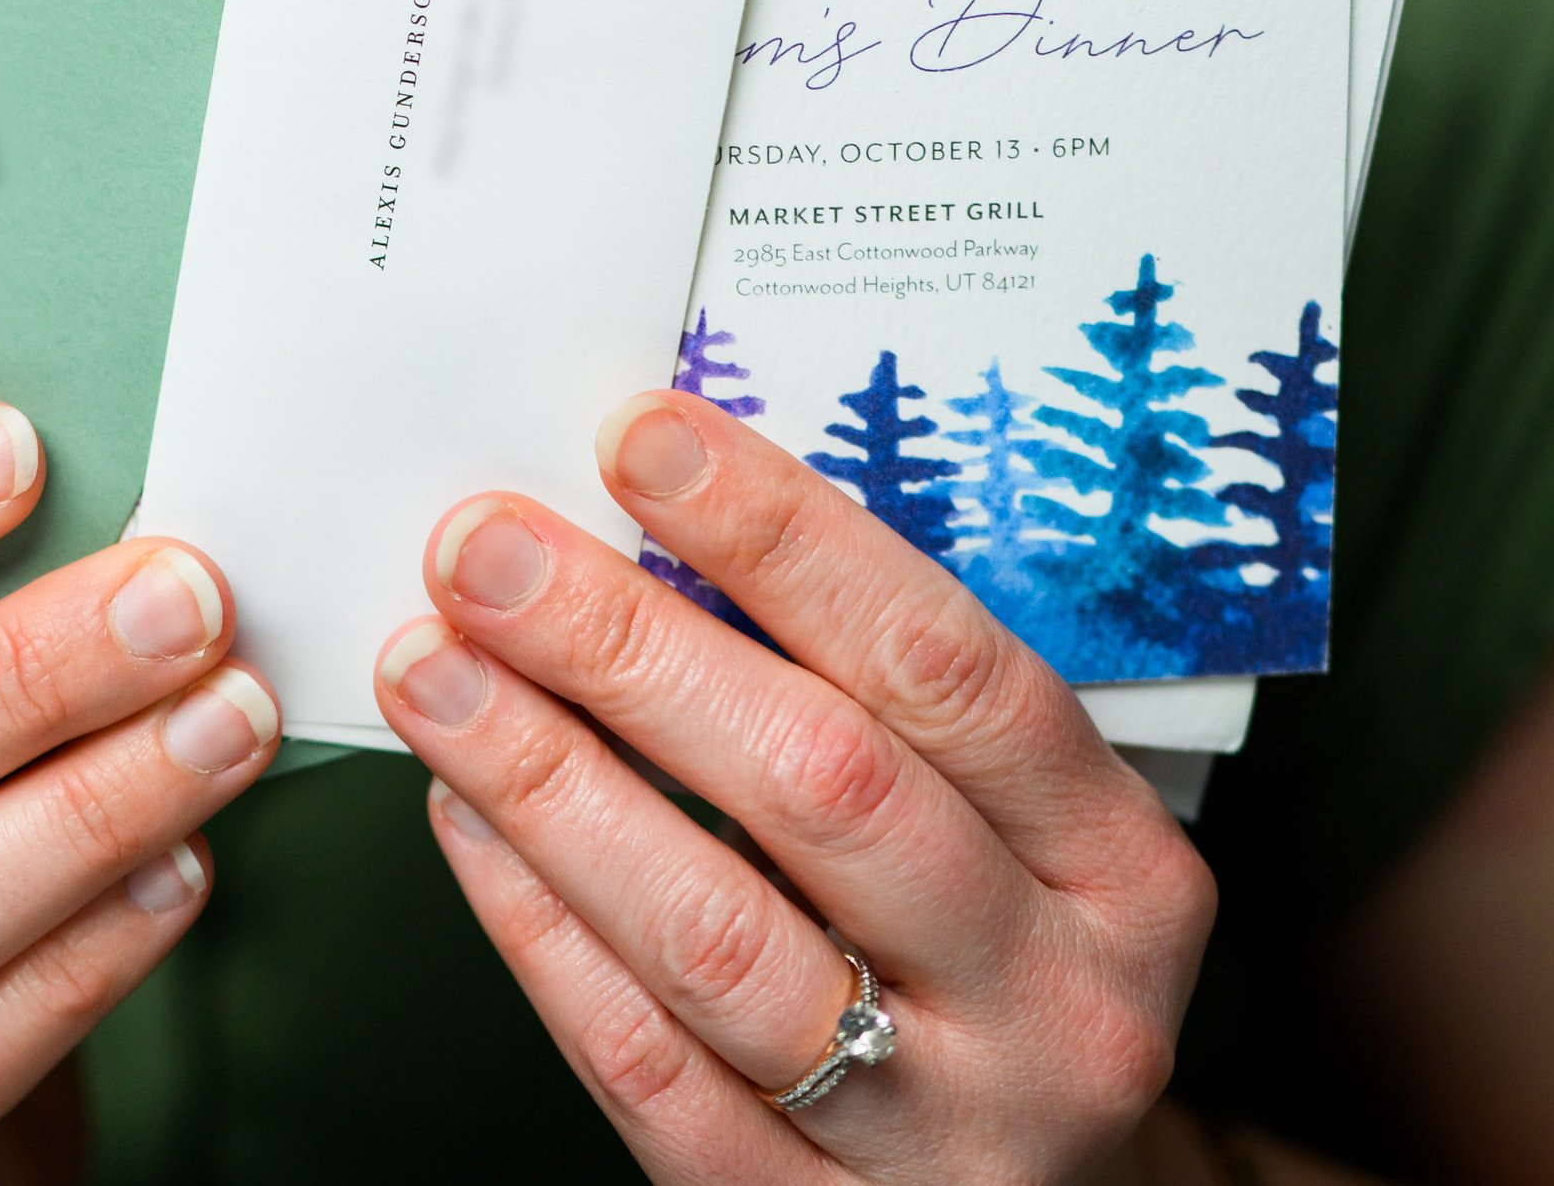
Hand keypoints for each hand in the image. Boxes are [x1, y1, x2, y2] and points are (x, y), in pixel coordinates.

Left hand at [373, 390, 1215, 1181]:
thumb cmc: (992, 957)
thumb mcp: (1011, 827)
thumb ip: (876, 692)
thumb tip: (659, 511)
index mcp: (1120, 866)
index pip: (944, 663)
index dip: (784, 538)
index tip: (639, 438)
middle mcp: (1054, 1006)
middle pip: (822, 787)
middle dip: (629, 645)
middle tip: (486, 549)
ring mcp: (939, 1135)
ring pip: (715, 934)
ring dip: (550, 778)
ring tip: (433, 668)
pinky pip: (645, 1067)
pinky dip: (537, 927)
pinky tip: (463, 817)